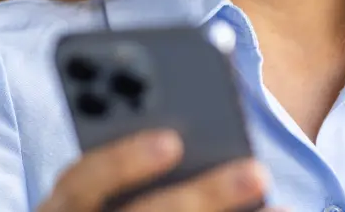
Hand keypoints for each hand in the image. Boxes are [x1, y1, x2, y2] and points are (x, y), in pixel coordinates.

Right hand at [37, 129, 282, 211]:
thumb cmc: (110, 209)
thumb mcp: (101, 192)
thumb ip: (127, 170)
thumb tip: (186, 139)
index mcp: (61, 210)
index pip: (81, 183)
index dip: (121, 161)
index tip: (173, 140)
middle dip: (200, 199)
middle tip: (256, 171)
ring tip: (282, 209)